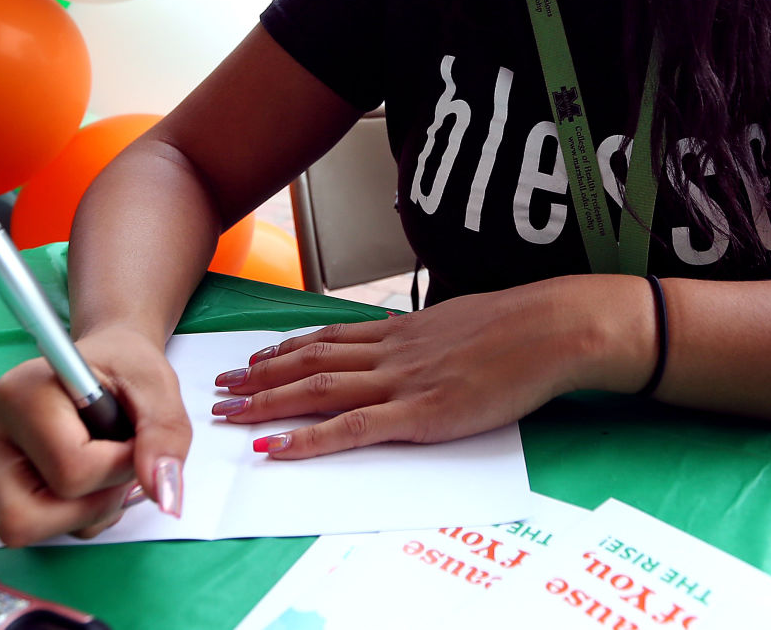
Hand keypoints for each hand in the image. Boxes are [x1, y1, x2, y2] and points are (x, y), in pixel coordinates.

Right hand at [0, 325, 190, 546]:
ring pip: (34, 530)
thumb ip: (165, 435)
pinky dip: (79, 516)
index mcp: (19, 393)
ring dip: (91, 511)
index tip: (135, 435)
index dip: (120, 466)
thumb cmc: (124, 367)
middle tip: (120, 463)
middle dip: (93, 504)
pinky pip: (39, 531)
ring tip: (107, 466)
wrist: (107, 363)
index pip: (71, 470)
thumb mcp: (158, 385)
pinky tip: (91, 478)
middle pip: (29, 517)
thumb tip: (162, 494)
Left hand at [209, 275, 653, 458]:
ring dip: (268, 402)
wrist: (551, 329)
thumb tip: (417, 336)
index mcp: (403, 331)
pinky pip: (351, 429)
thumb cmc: (520, 328)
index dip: (286, 350)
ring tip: (230, 413)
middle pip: (310, 363)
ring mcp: (402, 382)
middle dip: (260, 378)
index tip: (254, 358)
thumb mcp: (463, 321)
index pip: (330, 339)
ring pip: (318, 390)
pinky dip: (309, 439)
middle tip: (220, 388)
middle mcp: (392, 352)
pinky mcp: (419, 414)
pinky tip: (278, 449)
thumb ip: (431, 334)